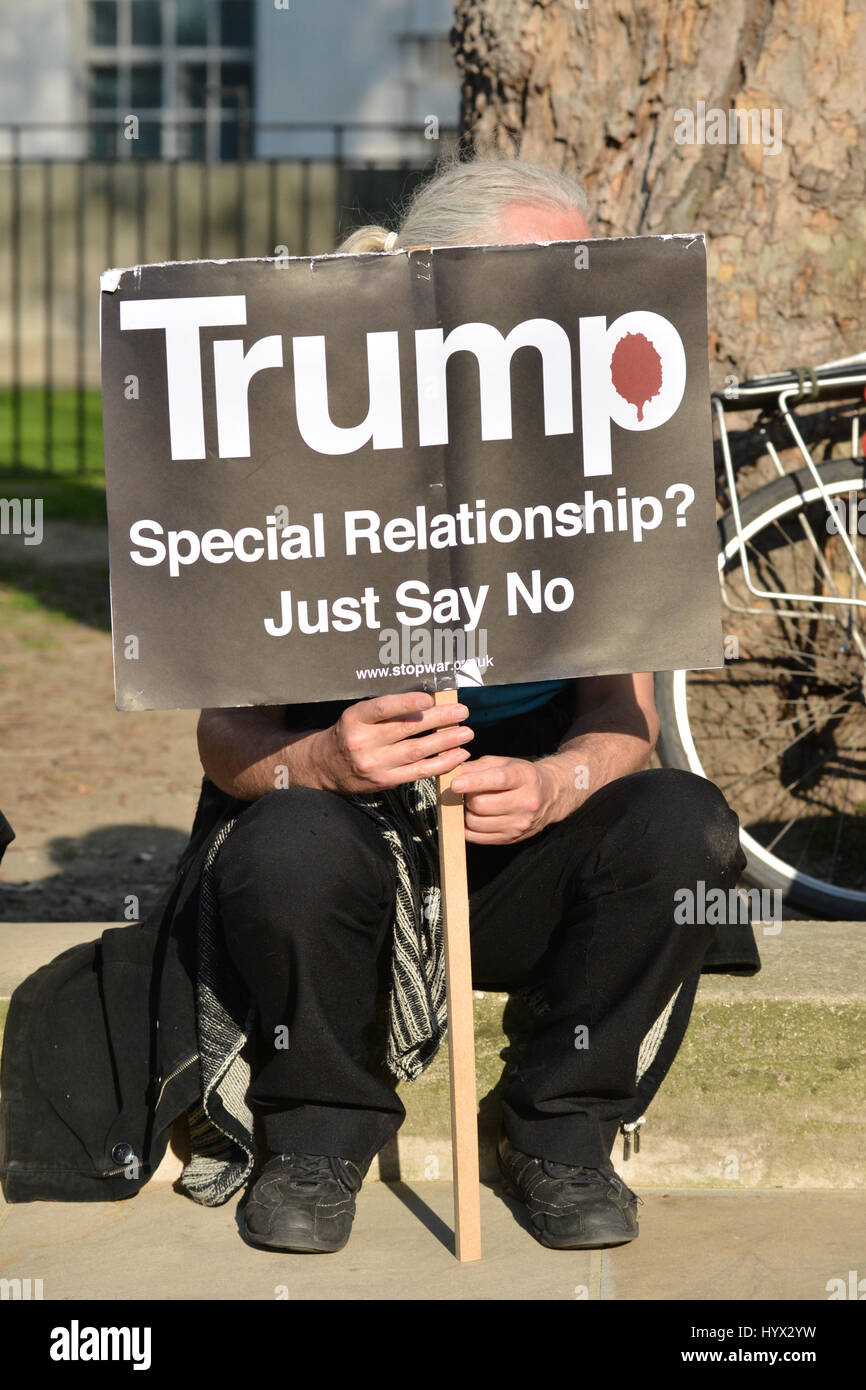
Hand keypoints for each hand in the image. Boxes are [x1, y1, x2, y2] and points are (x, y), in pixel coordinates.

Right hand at [316, 691, 473, 792]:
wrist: (325, 766)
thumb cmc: (349, 733)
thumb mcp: (358, 716)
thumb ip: (386, 710)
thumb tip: (427, 700)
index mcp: (356, 719)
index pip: (383, 708)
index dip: (408, 703)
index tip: (430, 698)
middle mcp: (364, 742)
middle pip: (406, 728)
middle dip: (439, 719)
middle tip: (461, 712)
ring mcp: (375, 764)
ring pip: (416, 751)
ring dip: (445, 741)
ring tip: (466, 733)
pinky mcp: (385, 781)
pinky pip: (418, 772)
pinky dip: (441, 764)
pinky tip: (458, 755)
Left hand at [451, 755, 556, 843]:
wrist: (549, 796)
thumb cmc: (522, 776)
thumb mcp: (504, 763)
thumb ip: (477, 767)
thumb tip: (451, 772)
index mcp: (524, 778)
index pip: (498, 780)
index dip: (474, 782)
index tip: (455, 783)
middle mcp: (525, 802)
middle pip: (481, 804)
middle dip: (466, 797)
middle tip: (467, 791)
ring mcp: (519, 824)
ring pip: (475, 822)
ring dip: (466, 812)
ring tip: (472, 803)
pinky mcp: (511, 838)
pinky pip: (476, 837)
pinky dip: (467, 827)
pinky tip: (472, 816)